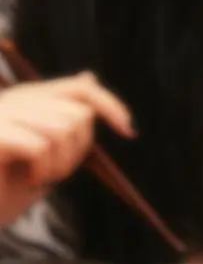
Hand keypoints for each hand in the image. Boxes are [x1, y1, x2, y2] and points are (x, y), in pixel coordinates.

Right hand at [0, 72, 133, 225]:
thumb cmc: (8, 186)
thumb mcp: (48, 154)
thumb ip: (69, 122)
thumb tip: (90, 77)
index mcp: (29, 100)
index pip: (80, 89)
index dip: (110, 105)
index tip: (129, 131)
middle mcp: (14, 100)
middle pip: (77, 116)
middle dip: (77, 152)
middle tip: (54, 173)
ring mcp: (1, 114)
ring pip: (62, 128)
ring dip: (60, 164)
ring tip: (38, 176)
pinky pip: (39, 145)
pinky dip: (42, 169)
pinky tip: (26, 179)